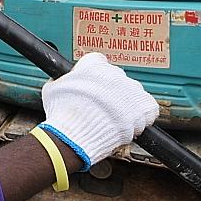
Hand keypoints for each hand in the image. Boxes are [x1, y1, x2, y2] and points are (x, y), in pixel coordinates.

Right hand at [39, 53, 159, 168]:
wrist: (74, 136)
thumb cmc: (62, 114)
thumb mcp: (52, 88)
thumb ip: (61, 79)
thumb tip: (61, 80)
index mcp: (93, 64)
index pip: (99, 63)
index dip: (95, 78)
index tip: (93, 88)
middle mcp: (114, 73)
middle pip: (117, 79)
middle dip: (111, 93)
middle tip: (102, 108)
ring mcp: (130, 90)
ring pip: (132, 94)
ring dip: (126, 105)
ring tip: (114, 120)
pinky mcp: (142, 107)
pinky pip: (148, 108)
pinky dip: (142, 116)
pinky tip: (130, 123)